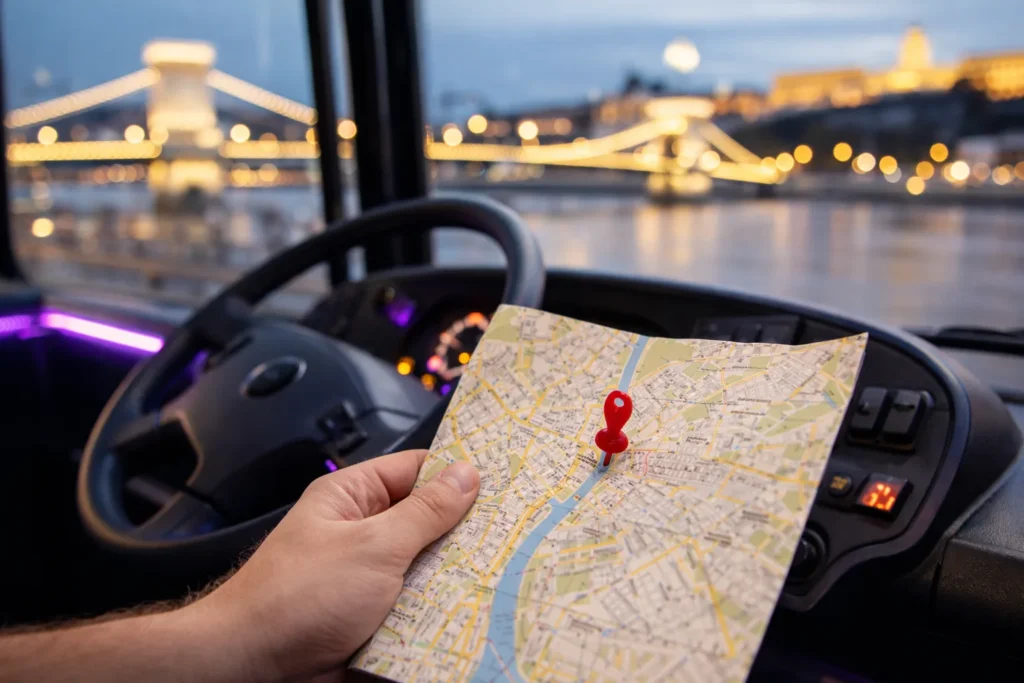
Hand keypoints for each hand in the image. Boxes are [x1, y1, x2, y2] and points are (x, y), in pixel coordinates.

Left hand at [187, 449, 479, 680]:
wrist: (252, 669)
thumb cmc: (297, 597)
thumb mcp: (374, 546)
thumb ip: (425, 511)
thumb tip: (465, 475)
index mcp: (352, 499)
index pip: (414, 470)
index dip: (456, 473)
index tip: (502, 479)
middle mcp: (359, 534)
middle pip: (426, 523)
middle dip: (463, 533)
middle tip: (513, 532)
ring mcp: (365, 580)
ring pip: (425, 570)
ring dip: (453, 578)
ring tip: (501, 574)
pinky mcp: (371, 620)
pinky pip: (415, 610)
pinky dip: (438, 614)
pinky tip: (472, 614)